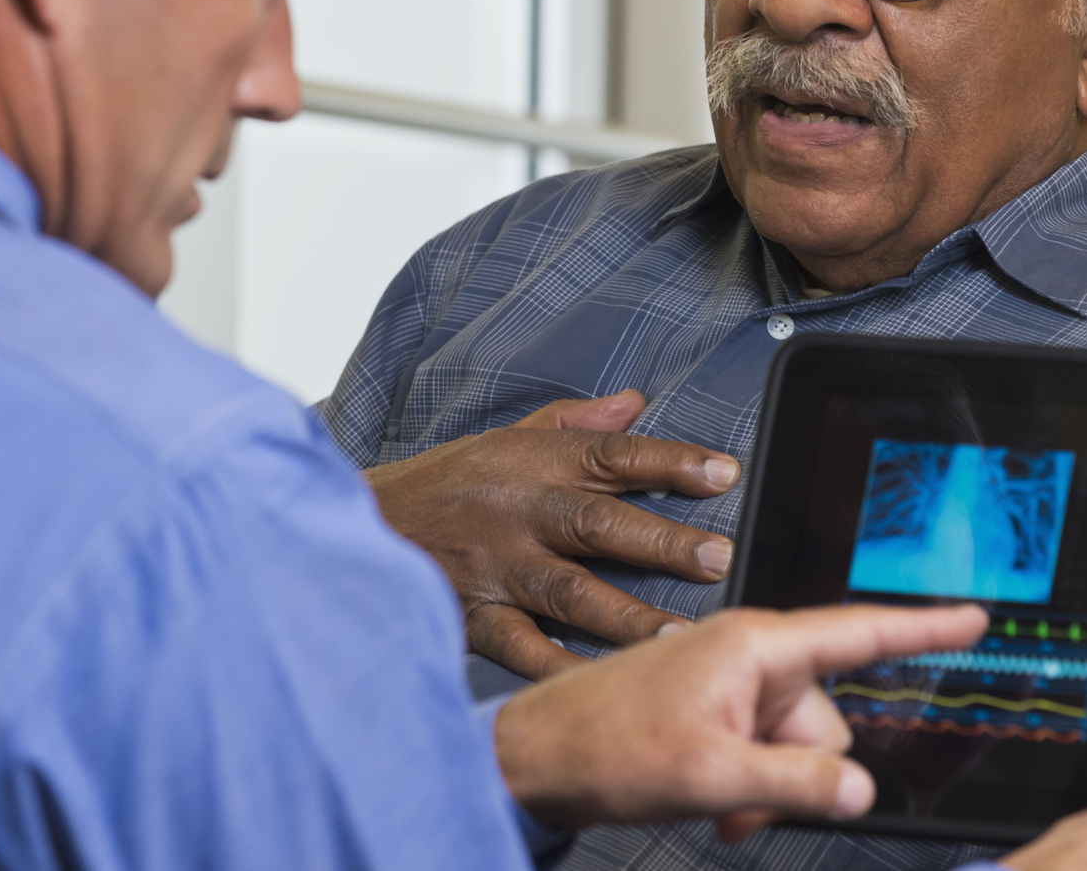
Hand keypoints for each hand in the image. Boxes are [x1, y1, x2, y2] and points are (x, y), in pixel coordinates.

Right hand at [363, 390, 741, 678]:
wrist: (362, 522)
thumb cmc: (445, 483)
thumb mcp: (508, 438)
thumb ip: (575, 422)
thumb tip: (637, 401)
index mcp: (533, 462)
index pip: (612, 456)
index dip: (670, 462)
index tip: (724, 473)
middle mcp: (518, 511)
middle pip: (598, 522)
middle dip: (661, 541)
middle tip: (718, 557)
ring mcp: (496, 567)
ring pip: (569, 590)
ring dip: (627, 615)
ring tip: (678, 636)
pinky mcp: (473, 615)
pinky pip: (523, 647)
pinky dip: (562, 669)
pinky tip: (605, 685)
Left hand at [493, 602, 988, 841]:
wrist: (537, 759)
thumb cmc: (605, 746)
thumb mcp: (710, 774)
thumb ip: (795, 782)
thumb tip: (857, 789)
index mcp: (752, 646)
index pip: (856, 633)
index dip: (921, 628)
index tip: (973, 615)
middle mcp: (748, 655)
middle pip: (828, 717)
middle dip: (800, 769)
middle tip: (742, 801)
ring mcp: (730, 683)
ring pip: (799, 744)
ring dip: (771, 785)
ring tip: (718, 803)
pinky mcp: (715, 711)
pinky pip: (766, 751)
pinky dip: (753, 783)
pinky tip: (718, 802)